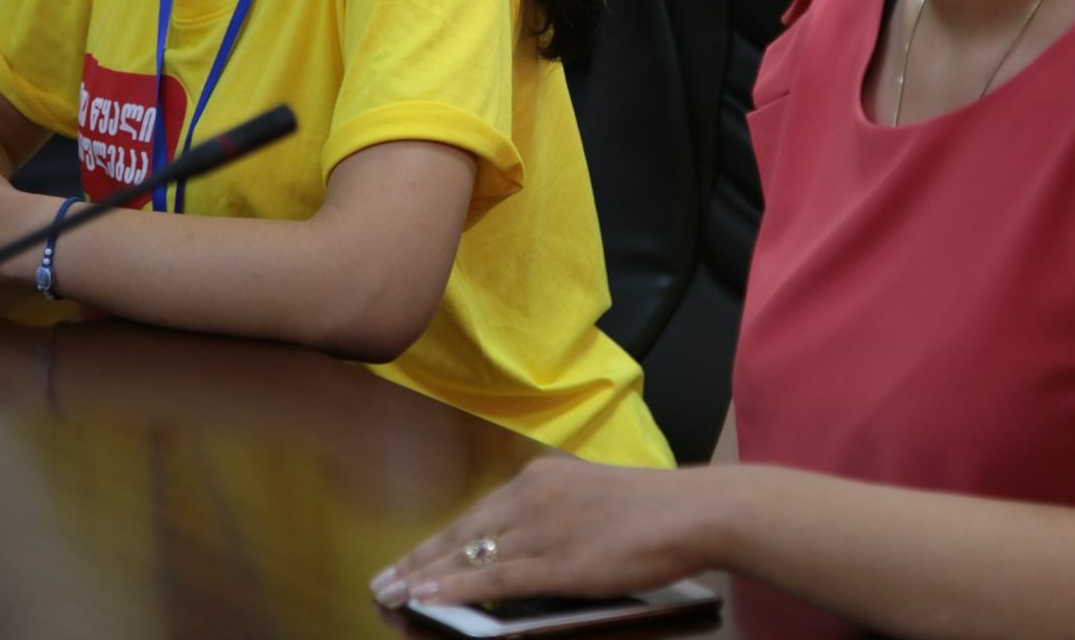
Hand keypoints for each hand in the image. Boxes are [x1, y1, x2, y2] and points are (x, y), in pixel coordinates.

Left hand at [370, 457, 717, 609]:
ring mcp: (541, 527)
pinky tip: (428, 597)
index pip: (475, 514)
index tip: (408, 558)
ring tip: (390, 592)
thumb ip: (556, 516)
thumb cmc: (655, 509)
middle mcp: (531, 496)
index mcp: (540, 477)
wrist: (692, 510)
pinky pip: (493, 577)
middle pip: (462, 533)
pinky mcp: (555, 560)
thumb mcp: (592, 498)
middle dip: (418, 558)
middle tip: (382, 578)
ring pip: (468, 555)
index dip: (438, 540)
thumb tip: (527, 544)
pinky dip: (456, 588)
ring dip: (424, 576)